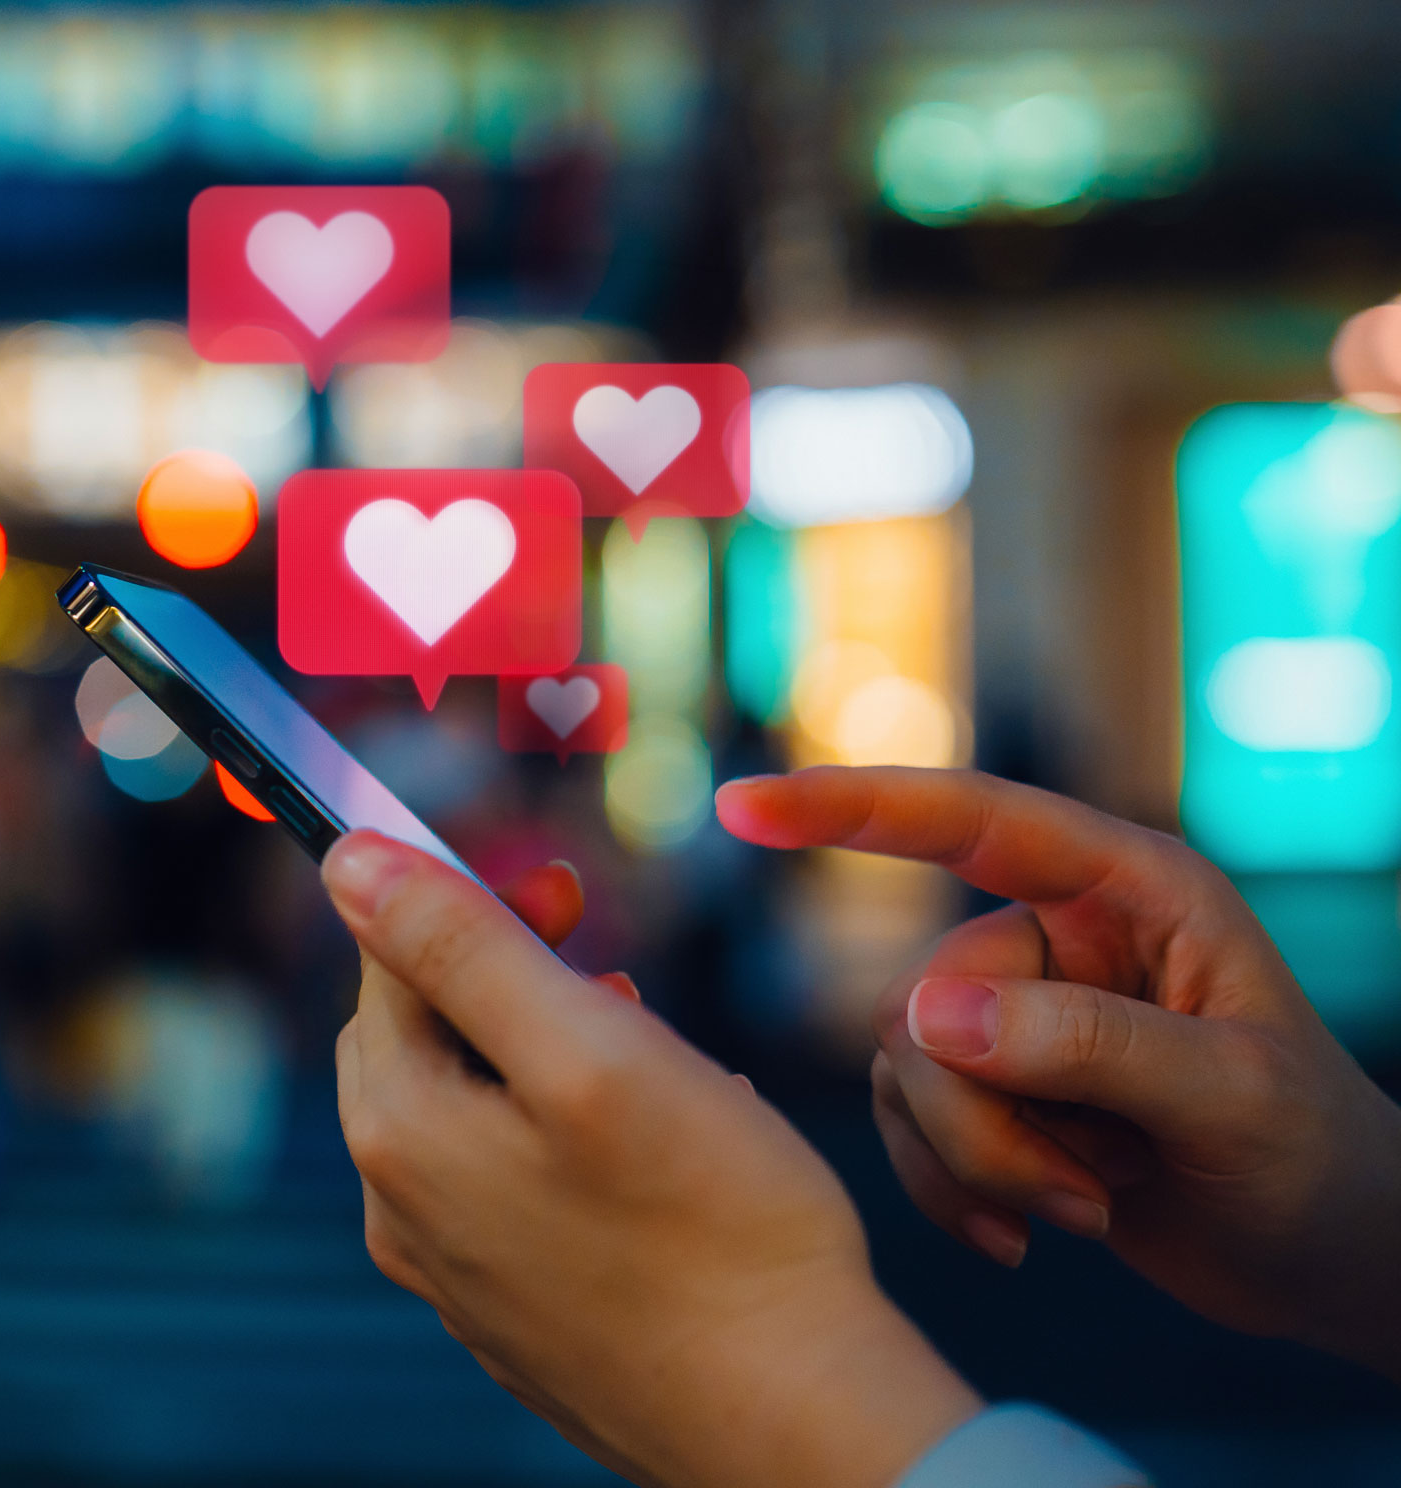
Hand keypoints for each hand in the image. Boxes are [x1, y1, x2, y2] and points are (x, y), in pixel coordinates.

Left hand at [327, 831, 979, 1487]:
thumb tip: (346, 860)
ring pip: (475, 1110)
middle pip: (422, 1035)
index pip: (391, 960)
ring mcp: (455, 1274)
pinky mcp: (514, 1315)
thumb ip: (459, 945)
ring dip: (551, 1059)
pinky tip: (661, 1155)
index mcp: (400, 1129)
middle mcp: (400, 1209)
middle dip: (509, 980)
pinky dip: (572, 1142)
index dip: (476, 900)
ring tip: (656, 1064)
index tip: (571, 893)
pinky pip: (515, 1188)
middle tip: (615, 975)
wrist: (794, 1423)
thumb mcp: (588, 1045)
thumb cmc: (713, 1229)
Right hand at [717, 766, 1400, 1380]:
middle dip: (986, 1118)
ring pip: (908, 1072)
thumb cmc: (1318, 1165)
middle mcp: (1061, 937)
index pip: (973, 818)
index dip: (852, 806)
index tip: (745, 805)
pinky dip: (958, 1193)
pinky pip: (908, 1127)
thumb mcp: (1230, 1101)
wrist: (1326, 1266)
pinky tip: (1033, 1241)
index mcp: (1132, 890)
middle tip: (1088, 1192)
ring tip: (1088, 1209)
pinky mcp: (994, 1093)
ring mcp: (1021, 1016)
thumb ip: (1088, 1046)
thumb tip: (928, 1014)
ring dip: (984, 1164)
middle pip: (926, 999)